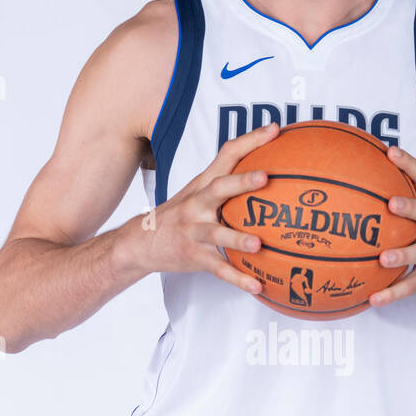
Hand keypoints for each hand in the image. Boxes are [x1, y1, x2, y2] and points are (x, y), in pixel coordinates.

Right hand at [126, 122, 279, 292]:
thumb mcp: (196, 193)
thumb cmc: (179, 216)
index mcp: (203, 185)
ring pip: (217, 233)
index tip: (275, 129)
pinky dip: (238, 278)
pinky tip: (258, 286)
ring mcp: (194, 231)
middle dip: (242, 182)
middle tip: (266, 177)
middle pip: (220, 188)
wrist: (140, 243)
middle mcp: (197, 204)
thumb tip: (269, 172)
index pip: (227, 155)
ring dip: (238, 238)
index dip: (251, 141)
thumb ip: (226, 182)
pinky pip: (219, 268)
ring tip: (259, 244)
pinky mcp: (194, 256)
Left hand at [369, 145, 415, 308]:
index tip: (389, 152)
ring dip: (402, 255)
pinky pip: (411, 286)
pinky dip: (392, 293)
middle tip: (391, 203)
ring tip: (383, 258)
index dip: (409, 164)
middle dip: (410, 206)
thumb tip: (364, 183)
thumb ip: (407, 202)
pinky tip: (373, 299)